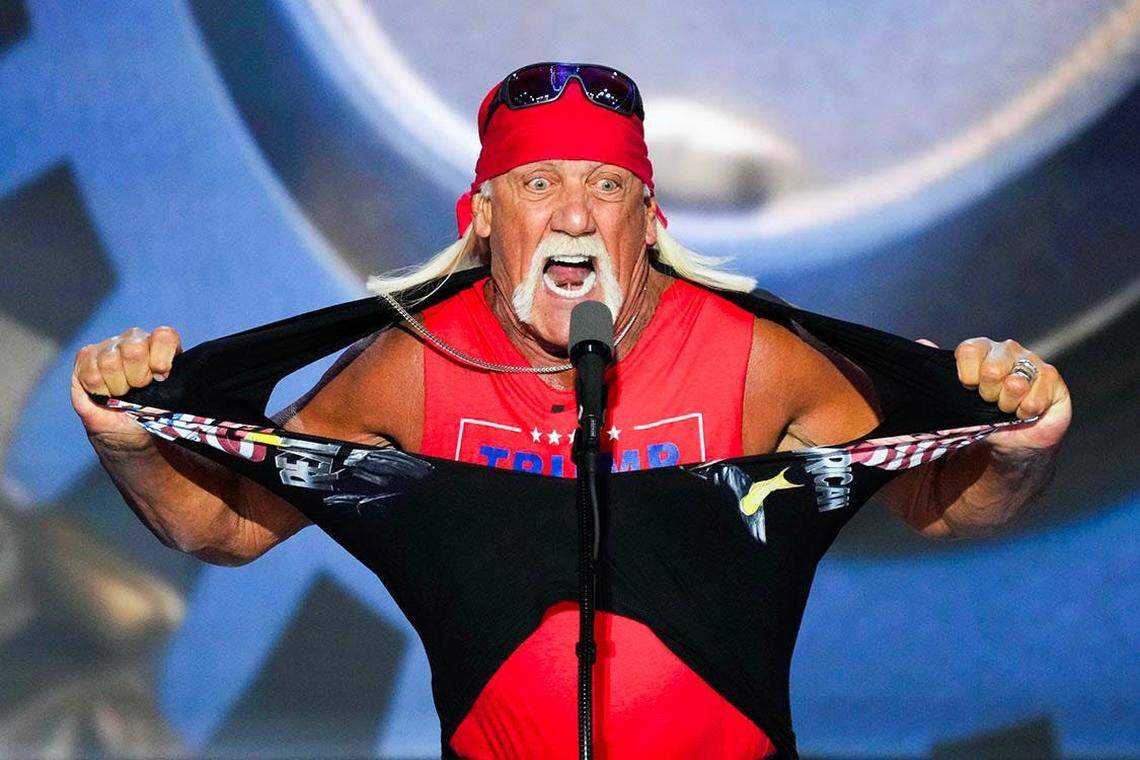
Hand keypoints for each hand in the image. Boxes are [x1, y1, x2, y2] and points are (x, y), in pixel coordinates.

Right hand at [70, 326, 182, 451]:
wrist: (124, 433)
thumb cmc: (150, 417)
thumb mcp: (169, 405)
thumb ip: (175, 388)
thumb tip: (177, 383)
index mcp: (162, 347)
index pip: (164, 335)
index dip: (161, 357)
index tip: (161, 377)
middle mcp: (136, 341)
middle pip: (135, 349)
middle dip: (137, 377)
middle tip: (138, 389)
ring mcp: (110, 346)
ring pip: (110, 361)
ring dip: (117, 386)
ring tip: (122, 394)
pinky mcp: (86, 356)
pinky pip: (90, 371)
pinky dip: (98, 389)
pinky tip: (105, 393)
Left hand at [947, 337, 1071, 452]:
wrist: (1009, 442)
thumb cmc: (980, 417)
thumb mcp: (954, 398)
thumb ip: (938, 372)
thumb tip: (922, 342)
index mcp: (981, 349)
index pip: (969, 350)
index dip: (966, 375)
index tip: (967, 388)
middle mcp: (1006, 351)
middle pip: (991, 370)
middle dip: (987, 395)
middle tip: (989, 402)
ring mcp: (1031, 362)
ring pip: (1014, 384)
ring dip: (1007, 405)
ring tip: (1007, 408)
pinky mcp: (1051, 379)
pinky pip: (1035, 397)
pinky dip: (1026, 411)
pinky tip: (1024, 413)